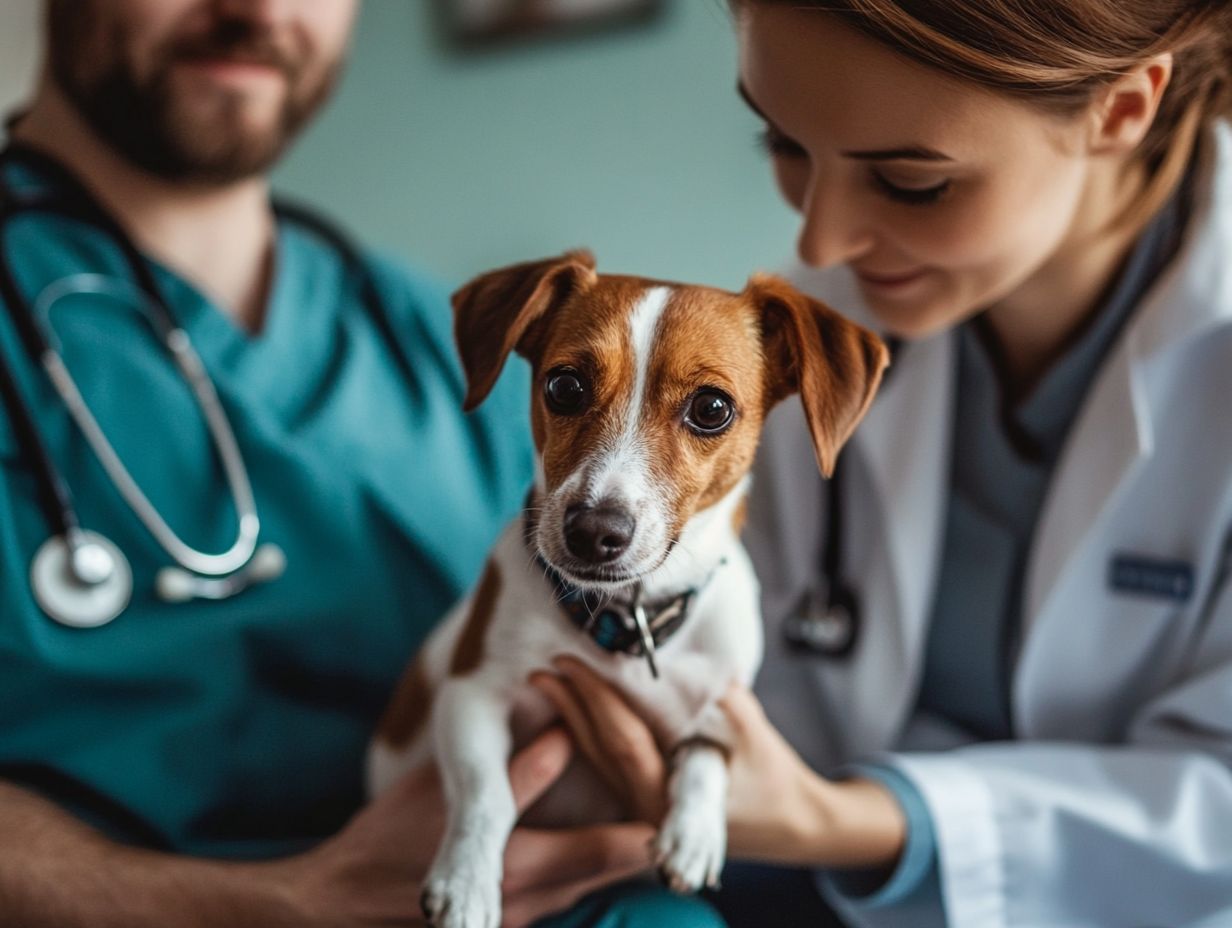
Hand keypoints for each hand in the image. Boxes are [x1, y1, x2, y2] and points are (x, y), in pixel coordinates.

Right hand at [272, 728, 655, 927]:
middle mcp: (538, 902)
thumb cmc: (383, 850)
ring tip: (636, 800)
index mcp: (529, 867)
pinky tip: (583, 835)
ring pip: (595, 882)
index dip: (660, 819)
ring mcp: (525, 921)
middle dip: (646, 832)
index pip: (625, 848)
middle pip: (621, 869)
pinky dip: (585, 865)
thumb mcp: (448, 797)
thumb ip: (519, 774)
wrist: (334, 913)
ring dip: (616, 847)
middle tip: (667, 783)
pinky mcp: (508, 923)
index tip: (678, 782)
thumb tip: (569, 736)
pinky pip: (566, 894)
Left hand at [532, 659, 905, 870]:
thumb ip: (719, 698)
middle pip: (599, 749)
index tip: (570, 663)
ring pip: (598, 758)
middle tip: (546, 665)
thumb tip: (683, 663)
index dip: (593, 700)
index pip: (622, 741)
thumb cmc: (773, 777)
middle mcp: (646, 807)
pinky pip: (607, 763)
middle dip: (570, 703)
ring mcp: (642, 806)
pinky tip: (571, 709)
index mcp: (670, 798)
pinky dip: (587, 732)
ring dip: (571, 717)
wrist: (791, 822)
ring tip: (547, 682)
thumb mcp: (753, 731)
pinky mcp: (645, 799)